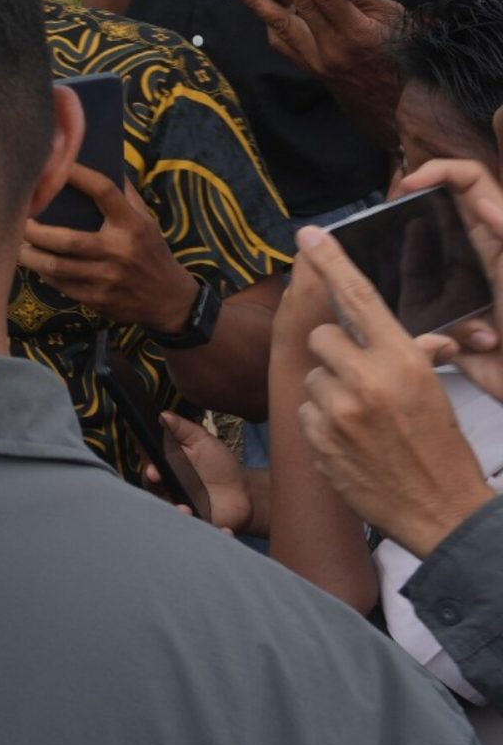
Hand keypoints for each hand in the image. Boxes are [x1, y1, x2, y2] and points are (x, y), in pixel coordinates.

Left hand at [20, 165, 197, 331]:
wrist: (170, 300)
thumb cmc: (151, 252)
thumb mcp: (147, 221)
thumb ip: (125, 195)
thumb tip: (104, 161)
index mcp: (133, 224)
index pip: (104, 191)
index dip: (78, 175)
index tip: (54, 166)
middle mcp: (120, 251)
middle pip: (67, 239)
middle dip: (34, 230)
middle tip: (17, 220)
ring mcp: (108, 278)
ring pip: (56, 266)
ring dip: (30, 255)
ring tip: (16, 244)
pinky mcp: (97, 299)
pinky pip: (60, 284)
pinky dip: (43, 272)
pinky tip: (34, 262)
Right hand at [148, 413, 250, 533]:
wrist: (244, 493)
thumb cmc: (219, 465)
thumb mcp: (202, 441)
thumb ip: (182, 428)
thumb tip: (162, 415)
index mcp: (164, 467)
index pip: (148, 463)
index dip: (146, 464)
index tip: (152, 467)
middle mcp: (165, 489)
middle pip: (151, 490)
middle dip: (153, 486)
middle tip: (158, 480)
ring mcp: (178, 508)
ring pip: (168, 512)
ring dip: (175, 512)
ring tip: (186, 510)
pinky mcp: (195, 524)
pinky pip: (193, 530)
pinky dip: (207, 530)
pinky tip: (221, 529)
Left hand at [226, 0, 402, 91]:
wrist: (390, 97)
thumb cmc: (397, 49)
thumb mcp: (392, 19)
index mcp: (356, 34)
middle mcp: (330, 49)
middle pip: (299, 5)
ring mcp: (314, 60)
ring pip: (279, 26)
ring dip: (257, 1)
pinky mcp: (305, 66)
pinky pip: (280, 41)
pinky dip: (268, 20)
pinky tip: (257, 2)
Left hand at [293, 225, 494, 557]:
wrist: (440, 509)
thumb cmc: (440, 446)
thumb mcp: (433, 392)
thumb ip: (408, 356)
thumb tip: (405, 333)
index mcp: (402, 360)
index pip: (359, 298)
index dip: (332, 262)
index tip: (309, 235)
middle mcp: (366, 379)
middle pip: (322, 336)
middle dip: (335, 352)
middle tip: (361, 377)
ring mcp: (337, 411)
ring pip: (310, 375)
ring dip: (328, 390)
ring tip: (361, 417)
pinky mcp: (317, 440)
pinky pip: (304, 411)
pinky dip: (320, 422)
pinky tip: (349, 440)